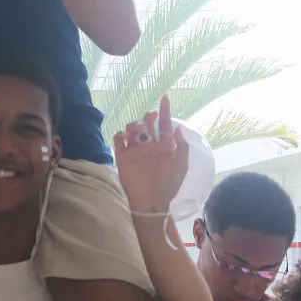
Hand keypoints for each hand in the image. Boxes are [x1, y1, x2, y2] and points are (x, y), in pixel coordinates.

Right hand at [113, 97, 187, 214]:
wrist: (152, 202)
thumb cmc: (168, 186)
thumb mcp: (181, 167)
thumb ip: (182, 148)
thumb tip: (177, 129)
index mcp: (164, 146)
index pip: (164, 125)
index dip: (165, 111)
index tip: (165, 98)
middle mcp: (149, 145)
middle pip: (147, 124)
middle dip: (148, 118)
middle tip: (150, 119)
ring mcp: (135, 150)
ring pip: (132, 129)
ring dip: (134, 125)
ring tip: (138, 131)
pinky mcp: (123, 156)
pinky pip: (119, 140)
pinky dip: (121, 135)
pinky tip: (126, 138)